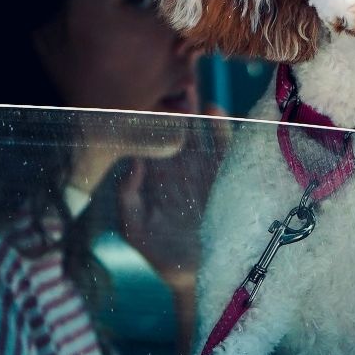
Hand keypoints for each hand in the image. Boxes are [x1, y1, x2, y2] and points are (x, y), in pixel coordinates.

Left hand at [115, 104, 228, 285]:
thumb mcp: (134, 229)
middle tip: (169, 77)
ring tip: (191, 87)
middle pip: (176, 128)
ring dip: (196, 109)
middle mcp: (181, 169)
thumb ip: (128, 197)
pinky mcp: (226, 177)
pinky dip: (220, 127)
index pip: (150, 141)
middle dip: (173, 104)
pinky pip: (224, 147)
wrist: (199, 277)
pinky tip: (213, 109)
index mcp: (157, 178)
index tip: (141, 94)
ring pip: (200, 132)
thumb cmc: (162, 256)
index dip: (147, 118)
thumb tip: (134, 162)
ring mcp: (205, 171)